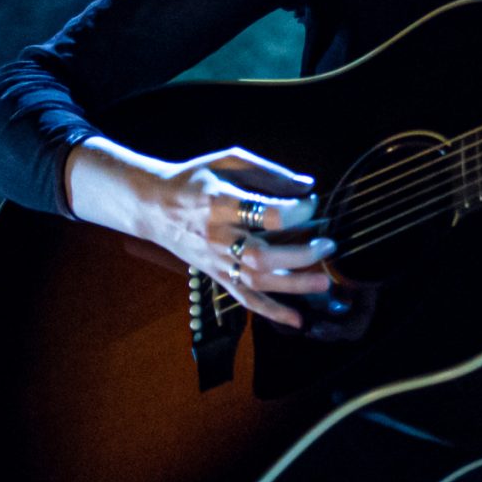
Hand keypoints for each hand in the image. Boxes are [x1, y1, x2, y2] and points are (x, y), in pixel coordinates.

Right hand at [65, 137, 331, 328]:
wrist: (153, 205)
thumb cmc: (195, 178)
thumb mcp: (228, 161)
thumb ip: (269, 173)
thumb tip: (308, 186)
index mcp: (220, 202)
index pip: (266, 214)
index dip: (296, 211)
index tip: (312, 204)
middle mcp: (217, 236)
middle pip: (262, 255)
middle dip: (300, 254)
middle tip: (328, 245)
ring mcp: (216, 261)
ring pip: (256, 282)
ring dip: (294, 285)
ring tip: (325, 281)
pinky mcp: (216, 276)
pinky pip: (244, 300)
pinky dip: (272, 312)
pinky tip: (298, 320)